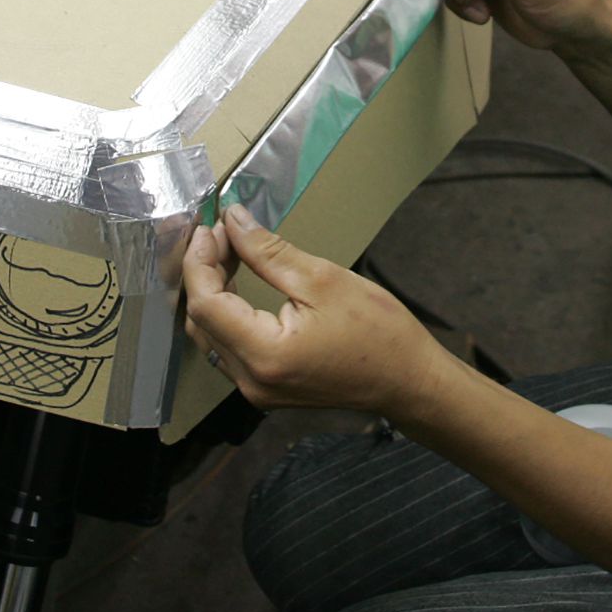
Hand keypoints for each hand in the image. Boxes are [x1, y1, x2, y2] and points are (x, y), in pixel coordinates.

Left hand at [182, 203, 449, 416]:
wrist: (410, 382)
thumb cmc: (378, 332)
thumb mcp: (322, 280)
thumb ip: (268, 251)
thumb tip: (233, 220)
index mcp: (264, 355)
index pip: (206, 304)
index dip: (201, 261)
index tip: (210, 226)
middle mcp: (251, 380)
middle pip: (203, 320)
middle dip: (204, 271)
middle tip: (221, 232)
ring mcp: (257, 390)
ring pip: (212, 335)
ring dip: (213, 291)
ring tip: (228, 250)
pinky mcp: (266, 389)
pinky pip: (230, 348)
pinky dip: (228, 313)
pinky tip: (238, 284)